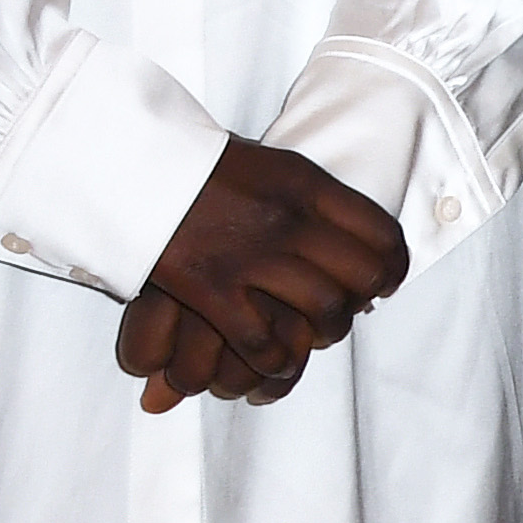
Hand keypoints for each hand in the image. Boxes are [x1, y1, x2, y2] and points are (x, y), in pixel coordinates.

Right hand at [117, 138, 406, 413]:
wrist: (130, 162)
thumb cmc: (203, 166)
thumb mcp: (273, 166)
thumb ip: (313, 201)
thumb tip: (352, 238)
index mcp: (308, 184)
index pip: (382, 235)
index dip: (393, 268)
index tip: (385, 282)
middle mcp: (289, 220)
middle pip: (362, 277)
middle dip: (360, 303)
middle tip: (344, 312)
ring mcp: (251, 256)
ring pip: (323, 312)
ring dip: (324, 334)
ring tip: (310, 336)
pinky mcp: (209, 289)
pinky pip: (262, 341)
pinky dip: (275, 359)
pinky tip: (272, 359)